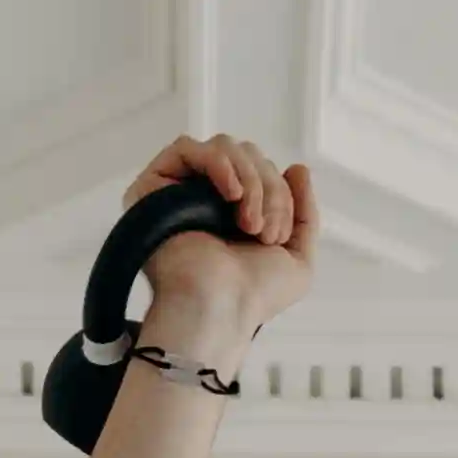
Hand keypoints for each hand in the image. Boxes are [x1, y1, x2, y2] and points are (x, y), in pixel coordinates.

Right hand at [121, 134, 317, 347]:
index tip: (276, 236)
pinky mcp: (153, 186)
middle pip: (247, 156)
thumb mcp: (298, 259)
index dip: (280, 193)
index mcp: (235, 213)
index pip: (262, 171)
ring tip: (249, 223)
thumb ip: (304, 213)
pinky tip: (232, 193)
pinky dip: (219, 164)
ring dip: (250, 181)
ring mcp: (179, 191)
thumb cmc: (254, 297)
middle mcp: (206, 199)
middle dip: (269, 189)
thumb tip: (298, 167)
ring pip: (224, 148)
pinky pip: (187, 147)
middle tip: (264, 233)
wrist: (221, 310)